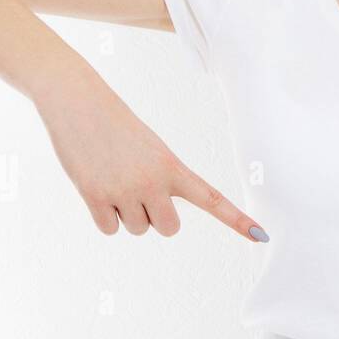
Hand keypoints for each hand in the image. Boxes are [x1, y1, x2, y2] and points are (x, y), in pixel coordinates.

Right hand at [34, 72, 266, 240]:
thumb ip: (162, 181)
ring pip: (138, 229)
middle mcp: (152, 182)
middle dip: (157, 218)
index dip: (237, 220)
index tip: (262, 237)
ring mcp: (124, 191)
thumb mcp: (151, 148)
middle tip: (140, 192)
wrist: (77, 101)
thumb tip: (154, 218)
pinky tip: (97, 188)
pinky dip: (104, 217)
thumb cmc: (115, 125)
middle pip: (169, 229)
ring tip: (113, 179)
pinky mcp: (95, 197)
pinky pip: (110, 230)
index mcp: (172, 166)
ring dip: (126, 213)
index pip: (212, 199)